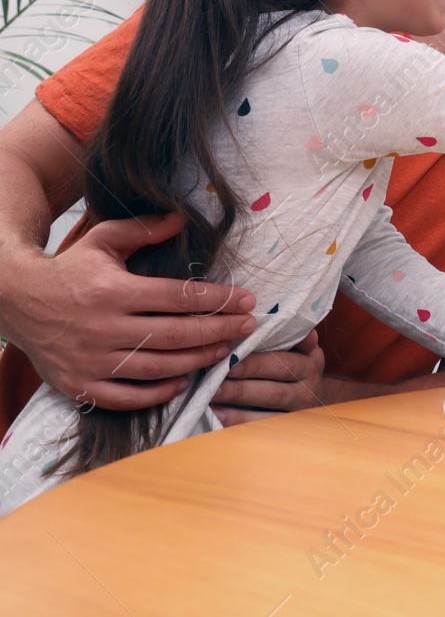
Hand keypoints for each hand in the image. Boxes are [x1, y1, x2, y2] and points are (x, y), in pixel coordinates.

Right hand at [0, 212, 257, 410]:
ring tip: (225, 350)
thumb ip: (144, 229)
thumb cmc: (68, 268)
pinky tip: (181, 380)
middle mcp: (102, 327)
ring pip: (157, 367)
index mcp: (112, 290)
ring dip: (197, 360)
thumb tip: (183, 219)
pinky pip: (126, 398)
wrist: (15, 299)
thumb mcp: (103, 240)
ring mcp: (90, 360)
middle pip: (175, 335)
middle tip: (248, 326)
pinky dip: (157, 393)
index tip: (247, 300)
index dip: (218, 300)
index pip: (178, 297)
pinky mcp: (79, 384)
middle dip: (220, 330)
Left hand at [211, 330, 325, 425]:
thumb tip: (300, 327)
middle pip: (274, 392)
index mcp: (310, 364)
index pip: (285, 364)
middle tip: (215, 383)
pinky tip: (218, 416)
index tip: (231, 360)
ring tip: (212, 399)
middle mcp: (308, 389)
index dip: (258, 364)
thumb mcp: (303, 347)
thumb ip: (295, 336)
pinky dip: (238, 423)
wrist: (317, 394)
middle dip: (242, 388)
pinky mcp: (286, 427)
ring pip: (266, 413)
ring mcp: (298, 412)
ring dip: (237, 408)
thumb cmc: (299, 362)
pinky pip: (261, 427)